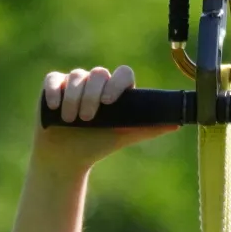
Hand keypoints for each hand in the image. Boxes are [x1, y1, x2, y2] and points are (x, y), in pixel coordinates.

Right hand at [32, 65, 178, 174]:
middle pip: (98, 73)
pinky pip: (54, 79)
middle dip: (92, 95)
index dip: (117, 83)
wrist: (67, 157)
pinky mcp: (53, 86)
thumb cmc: (98, 144)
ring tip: (70, 119)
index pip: (123, 74)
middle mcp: (97, 82)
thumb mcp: (123, 137)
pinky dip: (54, 91)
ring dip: (73, 97)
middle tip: (87, 119)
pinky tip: (53, 107)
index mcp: (116, 89)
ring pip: (76, 76)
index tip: (110, 102)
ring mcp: (74, 82)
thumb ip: (148, 128)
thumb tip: (177, 124)